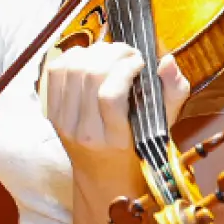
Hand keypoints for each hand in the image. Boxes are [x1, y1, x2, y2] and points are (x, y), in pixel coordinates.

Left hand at [41, 43, 189, 180]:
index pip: (110, 96)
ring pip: (72, 69)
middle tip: (128, 52)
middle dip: (112, 53)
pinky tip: (91, 57)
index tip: (140, 62)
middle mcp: (85, 132)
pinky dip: (73, 56)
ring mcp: (64, 122)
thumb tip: (167, 61)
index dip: (125, 69)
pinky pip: (55, 71)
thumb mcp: (162, 125)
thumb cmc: (137, 147)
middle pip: (90, 76)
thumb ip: (172, 92)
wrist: (102, 173)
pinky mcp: (51, 112)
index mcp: (116, 139)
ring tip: (113, 53)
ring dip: (95, 51)